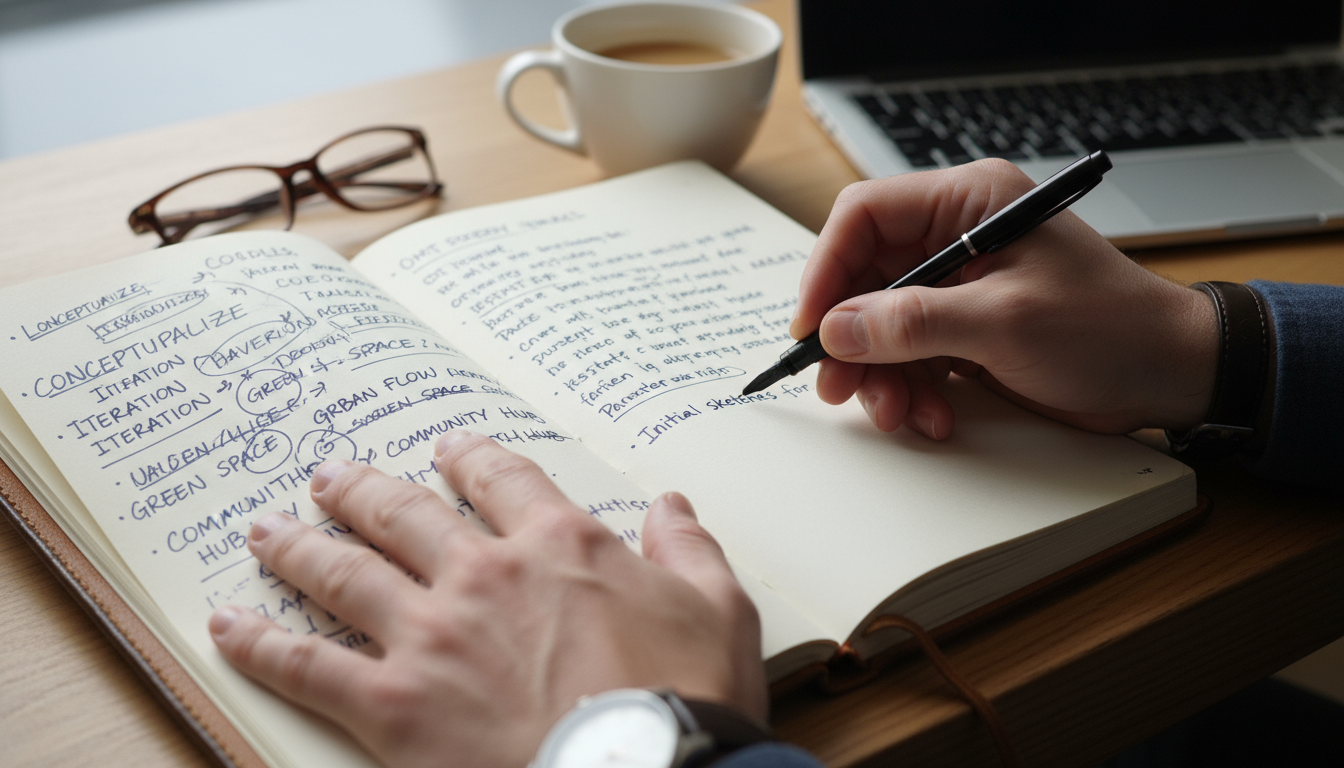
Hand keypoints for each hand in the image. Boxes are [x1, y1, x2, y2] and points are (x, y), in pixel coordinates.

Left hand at [209, 431, 764, 767]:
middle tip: (329, 475)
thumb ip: (688, 549)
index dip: (470, 458)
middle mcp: (482, 575)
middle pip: (401, 513)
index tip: (449, 449)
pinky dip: (262, 644)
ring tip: (267, 528)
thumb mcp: (717, 610)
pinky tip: (229, 627)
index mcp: (558, 546)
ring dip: (299, 545)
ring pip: (343, 572)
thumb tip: (673, 505)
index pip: (501, 479)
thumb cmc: (683, 699)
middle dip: (360, 489)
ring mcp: (431, 636)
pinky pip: (309, 666)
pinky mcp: (394, 705)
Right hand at [792, 159, 1218, 436]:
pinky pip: (911, 354)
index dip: (827, 269)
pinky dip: (910, 389)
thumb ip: (914, 323)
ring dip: (880, 375)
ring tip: (898, 412)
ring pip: (881, 323)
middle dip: (851, 337)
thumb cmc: (1111, 330)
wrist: (1171, 375)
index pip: (865, 216)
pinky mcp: (967, 329)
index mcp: (970, 201)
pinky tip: (931, 416)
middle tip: (838, 384)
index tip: (812, 325)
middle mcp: (959, 236)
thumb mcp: (1005, 323)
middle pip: (865, 277)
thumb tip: (838, 328)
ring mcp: (961, 285)